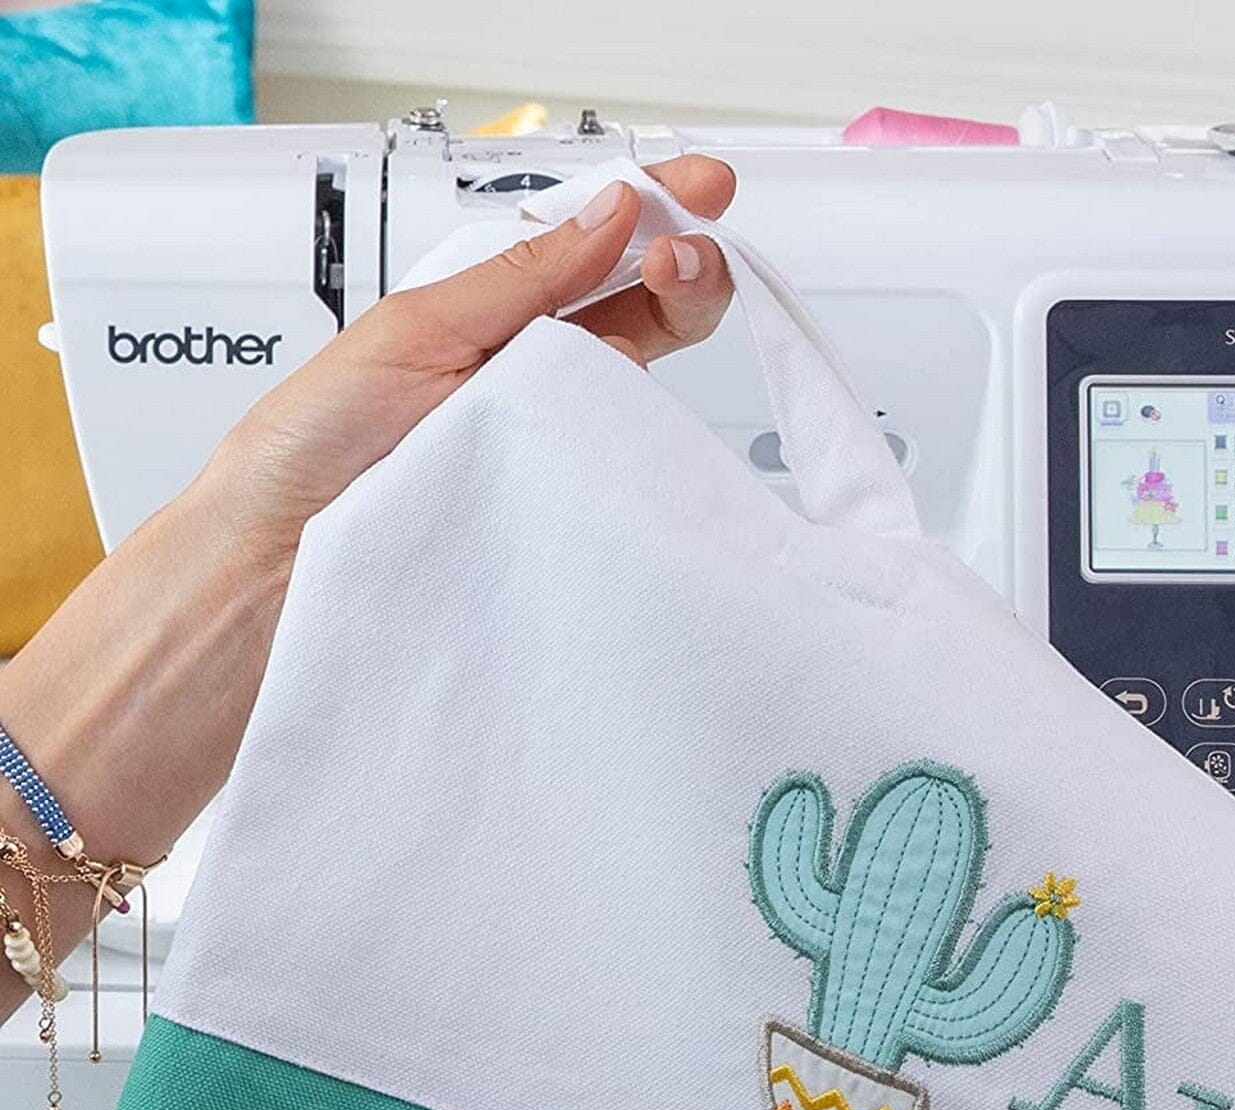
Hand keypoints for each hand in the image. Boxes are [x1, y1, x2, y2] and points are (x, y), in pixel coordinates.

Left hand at [204, 155, 736, 577]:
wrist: (281, 552)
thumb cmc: (317, 444)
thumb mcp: (418, 327)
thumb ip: (520, 274)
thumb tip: (608, 213)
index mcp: (497, 310)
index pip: (595, 245)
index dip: (658, 208)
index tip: (704, 185)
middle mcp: (537, 370)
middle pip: (646, 306)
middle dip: (685, 262)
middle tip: (685, 251)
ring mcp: (557, 436)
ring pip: (649, 373)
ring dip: (670, 320)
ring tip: (657, 299)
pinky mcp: (565, 501)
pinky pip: (625, 458)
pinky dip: (642, 421)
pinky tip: (633, 393)